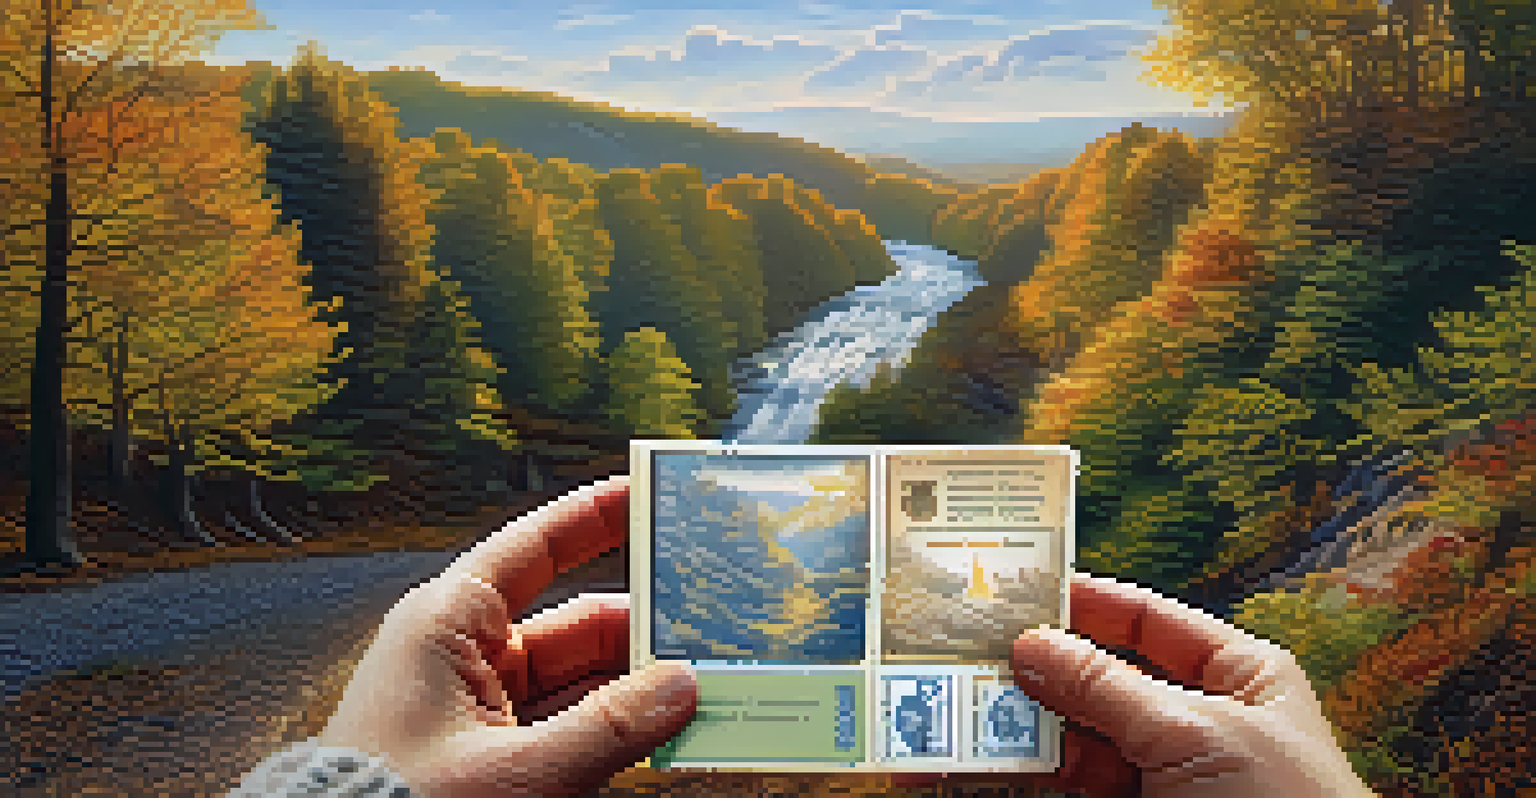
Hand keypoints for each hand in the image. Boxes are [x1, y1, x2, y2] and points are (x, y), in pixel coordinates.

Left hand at [314, 476, 698, 796]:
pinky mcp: (495, 753)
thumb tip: (679, 688)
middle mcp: (467, 655)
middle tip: (712, 628)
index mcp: (449, 624)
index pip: (535, 547)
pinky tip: (665, 730)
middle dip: (644, 630)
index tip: (648, 493)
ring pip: (583, 679)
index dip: (594, 516)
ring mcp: (483, 707)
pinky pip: (573, 726)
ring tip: (705, 689)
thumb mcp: (510, 772)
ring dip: (639, 687)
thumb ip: (604, 731)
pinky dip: (617, 728)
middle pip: (578, 621)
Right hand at [910, 572, 1376, 796]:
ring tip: (976, 704)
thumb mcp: (1192, 734)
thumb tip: (1034, 645)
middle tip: (980, 652)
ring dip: (1035, 721)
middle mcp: (1205, 720)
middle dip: (1048, 666)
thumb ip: (1106, 686)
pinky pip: (1083, 782)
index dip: (1087, 602)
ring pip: (1088, 734)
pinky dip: (1044, 770)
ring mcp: (1172, 774)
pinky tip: (1004, 758)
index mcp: (1241, 676)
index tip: (1021, 592)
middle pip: (1109, 676)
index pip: (1150, 620)